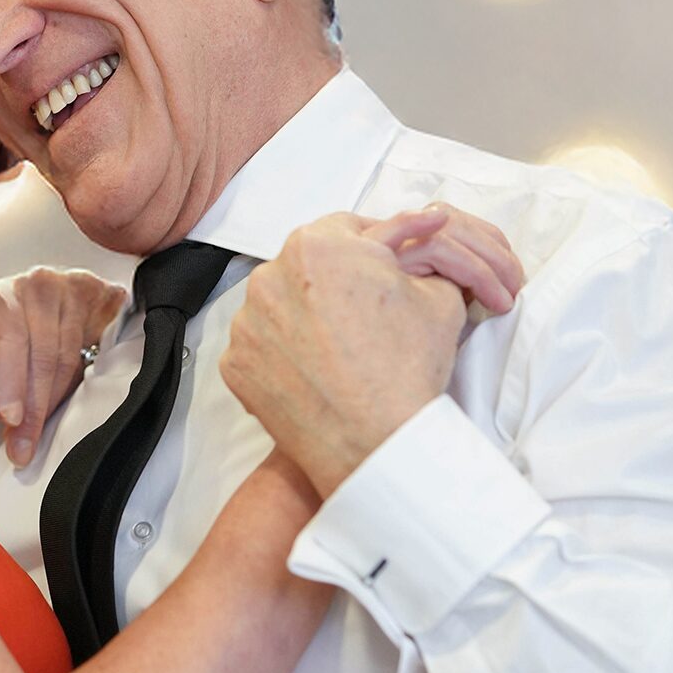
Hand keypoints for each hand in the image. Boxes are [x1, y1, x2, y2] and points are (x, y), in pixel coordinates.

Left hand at [0, 268, 126, 467]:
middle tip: (23, 447)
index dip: (11, 382)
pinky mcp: (102, 297)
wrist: (38, 297)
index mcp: (0, 294)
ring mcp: (74, 288)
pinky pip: (98, 348)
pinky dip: (82, 382)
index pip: (8, 339)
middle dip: (33, 408)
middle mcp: (38, 285)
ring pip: (70, 357)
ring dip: (54, 401)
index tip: (10, 419)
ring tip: (40, 433)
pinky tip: (71, 404)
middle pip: (43, 355)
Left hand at [222, 205, 524, 497]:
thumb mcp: (438, 296)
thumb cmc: (407, 369)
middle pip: (308, 265)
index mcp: (319, 244)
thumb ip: (420, 257)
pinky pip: (260, 347)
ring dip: (304, 316)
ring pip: (279, 304)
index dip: (371, 250)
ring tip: (340, 347)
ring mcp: (246, 322)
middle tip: (366, 312)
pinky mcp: (235, 364)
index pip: (346, 230)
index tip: (381, 272)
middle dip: (336, 281)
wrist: (376, 442)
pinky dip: (282, 356)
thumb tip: (416, 244)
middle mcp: (270, 275)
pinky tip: (314, 372)